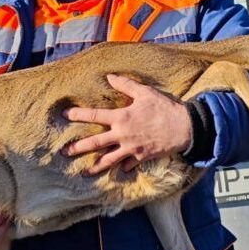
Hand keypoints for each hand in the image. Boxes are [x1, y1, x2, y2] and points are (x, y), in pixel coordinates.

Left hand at [62, 74, 191, 174]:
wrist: (184, 127)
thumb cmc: (164, 108)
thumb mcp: (145, 92)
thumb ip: (125, 85)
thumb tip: (109, 76)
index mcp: (122, 117)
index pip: (95, 116)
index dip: (78, 115)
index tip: (65, 115)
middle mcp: (123, 135)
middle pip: (96, 143)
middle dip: (78, 148)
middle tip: (64, 152)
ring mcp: (131, 149)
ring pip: (109, 160)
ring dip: (95, 167)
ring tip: (85, 173)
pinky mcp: (141, 157)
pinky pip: (128, 165)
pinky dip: (122, 168)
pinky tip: (117, 171)